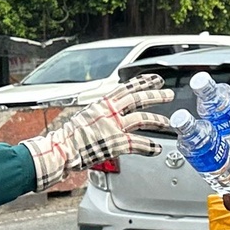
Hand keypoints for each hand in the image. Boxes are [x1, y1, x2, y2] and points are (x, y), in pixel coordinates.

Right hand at [25, 74, 174, 189]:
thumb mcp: (85, 117)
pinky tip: (157, 148)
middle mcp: (108, 112)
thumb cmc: (68, 138)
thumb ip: (99, 114)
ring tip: (167, 122)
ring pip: (141, 118)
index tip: (154, 79)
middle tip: (169, 94)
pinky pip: (137, 143)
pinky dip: (149, 146)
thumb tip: (106, 113)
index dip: (142, 82)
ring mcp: (113, 126)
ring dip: (157, 120)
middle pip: (137, 99)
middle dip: (156, 96)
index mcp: (101, 104)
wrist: (60, 150)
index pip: (126, 88)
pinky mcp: (115, 142)